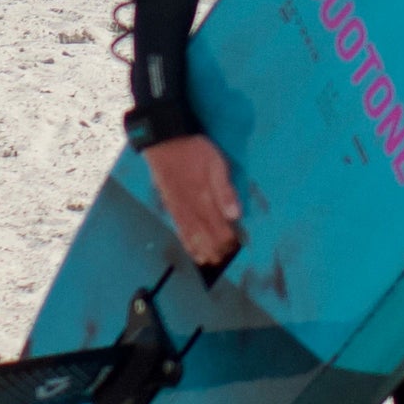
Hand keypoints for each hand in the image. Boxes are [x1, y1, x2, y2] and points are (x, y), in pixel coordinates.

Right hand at [143, 134, 242, 269]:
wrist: (165, 142)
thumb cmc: (194, 150)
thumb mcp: (216, 163)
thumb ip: (225, 190)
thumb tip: (235, 215)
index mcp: (205, 199)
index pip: (220, 227)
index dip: (230, 239)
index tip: (238, 244)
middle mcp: (192, 209)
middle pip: (206, 236)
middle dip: (217, 248)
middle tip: (225, 257)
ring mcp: (180, 209)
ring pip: (193, 237)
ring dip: (203, 250)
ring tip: (210, 260)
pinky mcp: (171, 207)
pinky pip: (180, 230)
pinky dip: (187, 243)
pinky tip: (192, 250)